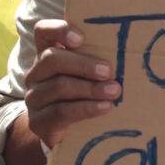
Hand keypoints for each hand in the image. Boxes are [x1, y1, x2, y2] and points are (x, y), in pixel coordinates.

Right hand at [25, 20, 120, 148]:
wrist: (69, 134)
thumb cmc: (86, 94)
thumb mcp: (90, 74)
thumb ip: (99, 58)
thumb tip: (130, 45)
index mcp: (47, 53)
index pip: (43, 31)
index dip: (59, 30)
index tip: (81, 38)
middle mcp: (36, 73)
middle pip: (52, 59)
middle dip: (83, 64)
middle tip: (109, 71)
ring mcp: (34, 97)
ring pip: (59, 86)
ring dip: (90, 88)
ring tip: (114, 91)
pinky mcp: (38, 121)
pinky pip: (61, 112)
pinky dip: (87, 108)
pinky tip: (105, 107)